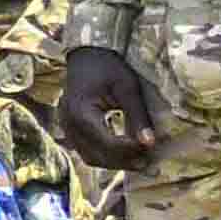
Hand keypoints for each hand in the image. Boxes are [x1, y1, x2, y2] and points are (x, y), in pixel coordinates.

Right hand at [55, 45, 157, 173]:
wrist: (86, 55)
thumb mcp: (128, 87)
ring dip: (115, 163)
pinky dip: (106, 155)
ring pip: (91, 157)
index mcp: (81, 113)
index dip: (131, 150)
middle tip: (151, 164)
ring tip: (140, 161)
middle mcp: (68, 124)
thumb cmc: (108, 67)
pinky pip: (87, 150)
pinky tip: (124, 153)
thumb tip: (150, 144)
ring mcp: (66, 127)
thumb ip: (138, 116)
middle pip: (97, 156)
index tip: (154, 149)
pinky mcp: (70, 129)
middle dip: (125, 162)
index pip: (107, 143)